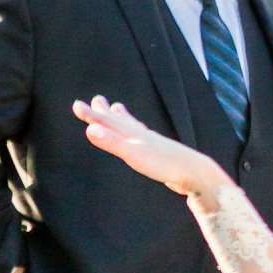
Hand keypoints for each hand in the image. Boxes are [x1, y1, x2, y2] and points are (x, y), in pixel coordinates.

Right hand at [73, 95, 222, 198]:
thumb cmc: (163, 164)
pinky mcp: (160, 155)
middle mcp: (141, 135)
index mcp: (132, 134)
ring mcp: (152, 144)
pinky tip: (143, 140)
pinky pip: (144, 140)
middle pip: (120, 119)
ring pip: (133, 126)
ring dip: (123, 118)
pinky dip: (138, 134)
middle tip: (98, 99)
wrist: (195, 173)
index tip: (76, 104)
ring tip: (118, 109)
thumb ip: (112, 142)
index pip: (106, 122)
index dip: (90, 115)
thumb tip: (90, 129)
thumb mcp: (133, 154)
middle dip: (106, 111)